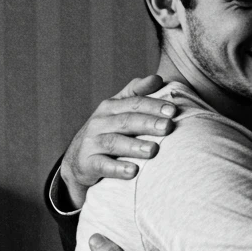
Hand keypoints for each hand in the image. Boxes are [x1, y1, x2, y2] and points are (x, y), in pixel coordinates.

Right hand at [59, 74, 176, 208]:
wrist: (78, 159)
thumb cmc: (108, 130)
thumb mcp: (118, 110)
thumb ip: (136, 93)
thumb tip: (157, 79)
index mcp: (110, 107)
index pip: (134, 103)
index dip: (153, 106)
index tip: (173, 111)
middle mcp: (100, 122)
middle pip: (126, 121)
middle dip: (148, 123)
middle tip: (168, 127)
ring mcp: (92, 142)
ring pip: (114, 142)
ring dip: (134, 146)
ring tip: (153, 150)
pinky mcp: (88, 163)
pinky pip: (103, 166)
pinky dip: (118, 169)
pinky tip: (134, 171)